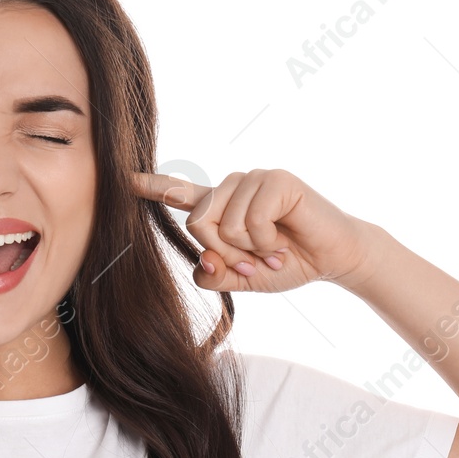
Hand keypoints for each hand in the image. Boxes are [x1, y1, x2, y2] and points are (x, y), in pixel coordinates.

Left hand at [133, 168, 374, 292]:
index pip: (180, 194)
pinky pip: (251, 220)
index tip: (125, 179)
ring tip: (274, 248)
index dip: (153, 187)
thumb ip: (215, 273)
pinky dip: (267, 241)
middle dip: (226, 253)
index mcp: (221, 207)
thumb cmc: (289, 263)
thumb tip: (201, 261)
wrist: (333, 259)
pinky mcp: (275, 179)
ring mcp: (253, 179)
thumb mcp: (243, 278)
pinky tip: (284, 238)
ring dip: (250, 249)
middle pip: (197, 223)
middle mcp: (232, 188)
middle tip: (256, 259)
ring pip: (223, 224)